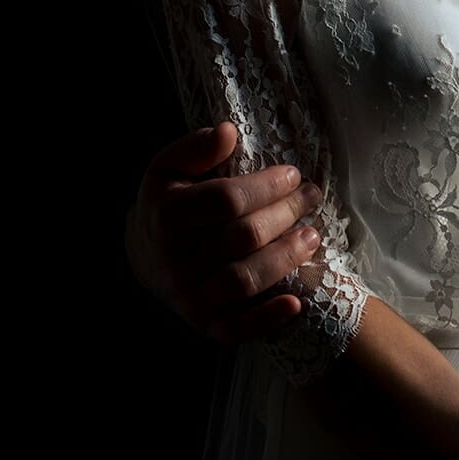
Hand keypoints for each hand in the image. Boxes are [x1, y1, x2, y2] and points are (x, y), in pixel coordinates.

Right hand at [125, 121, 322, 344]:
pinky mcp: (202, 322)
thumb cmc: (169, 201)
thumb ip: (197, 147)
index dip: (265, 186)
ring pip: (244, 280)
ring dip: (285, 259)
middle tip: (311, 197)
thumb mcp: (169, 167)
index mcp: (167, 216)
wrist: (145, 255)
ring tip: (313, 236)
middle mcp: (175, 259)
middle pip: (243, 237)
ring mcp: (188, 294)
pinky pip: (234, 328)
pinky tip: (295, 304)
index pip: (225, 200)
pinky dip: (266, 319)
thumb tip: (227, 131)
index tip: (293, 174)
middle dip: (285, 213)